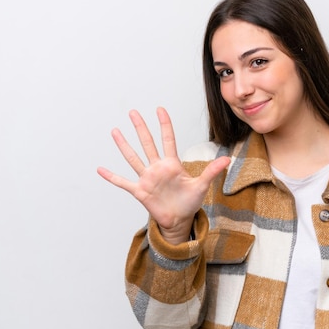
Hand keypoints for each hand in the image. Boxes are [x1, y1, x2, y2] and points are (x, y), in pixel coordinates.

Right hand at [97, 107, 229, 244]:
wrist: (180, 220)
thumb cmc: (190, 202)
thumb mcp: (202, 186)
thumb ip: (212, 171)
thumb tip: (228, 159)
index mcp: (172, 164)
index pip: (168, 139)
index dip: (164, 124)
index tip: (159, 109)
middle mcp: (157, 168)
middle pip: (147, 143)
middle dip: (141, 128)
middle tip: (133, 112)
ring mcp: (147, 179)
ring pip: (133, 158)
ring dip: (124, 145)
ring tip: (115, 131)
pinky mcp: (140, 191)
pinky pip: (123, 182)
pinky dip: (112, 176)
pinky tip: (100, 169)